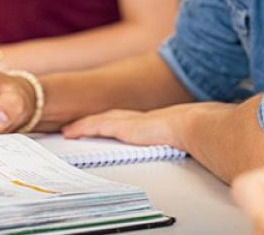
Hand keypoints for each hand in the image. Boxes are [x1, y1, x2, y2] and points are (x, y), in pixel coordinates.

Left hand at [62, 102, 216, 149]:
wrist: (194, 125)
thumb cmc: (195, 131)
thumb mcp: (184, 136)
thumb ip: (180, 138)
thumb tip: (192, 145)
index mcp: (151, 122)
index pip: (127, 120)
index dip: (112, 122)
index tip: (102, 125)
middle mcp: (137, 119)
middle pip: (110, 117)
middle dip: (94, 121)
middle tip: (77, 126)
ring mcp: (129, 121)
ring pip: (99, 121)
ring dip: (83, 125)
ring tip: (68, 130)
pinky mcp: (123, 127)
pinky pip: (96, 126)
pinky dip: (82, 128)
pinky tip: (70, 132)